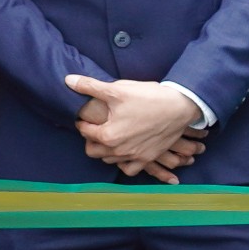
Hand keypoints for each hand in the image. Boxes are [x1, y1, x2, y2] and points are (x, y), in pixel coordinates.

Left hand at [68, 76, 202, 180]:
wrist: (180, 106)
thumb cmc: (149, 97)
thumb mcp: (117, 89)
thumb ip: (89, 86)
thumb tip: (67, 80)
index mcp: (108, 135)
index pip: (84, 131)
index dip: (82, 122)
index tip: (85, 116)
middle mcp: (119, 150)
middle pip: (92, 150)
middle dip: (90, 139)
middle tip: (95, 127)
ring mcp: (135, 156)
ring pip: (109, 160)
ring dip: (105, 150)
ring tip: (109, 137)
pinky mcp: (148, 158)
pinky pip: (129, 169)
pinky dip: (123, 163)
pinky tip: (124, 152)